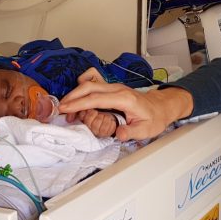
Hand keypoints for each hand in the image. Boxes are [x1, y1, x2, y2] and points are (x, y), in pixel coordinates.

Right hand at [60, 69, 193, 140]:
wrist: (160, 107)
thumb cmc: (153, 118)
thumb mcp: (146, 130)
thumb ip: (132, 132)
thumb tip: (119, 134)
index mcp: (124, 98)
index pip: (96, 98)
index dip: (79, 103)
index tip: (66, 109)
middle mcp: (117, 89)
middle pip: (89, 87)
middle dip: (72, 97)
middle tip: (60, 110)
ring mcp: (114, 87)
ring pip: (89, 85)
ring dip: (75, 95)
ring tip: (67, 111)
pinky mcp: (111, 89)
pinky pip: (93, 87)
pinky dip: (82, 93)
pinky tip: (78, 105)